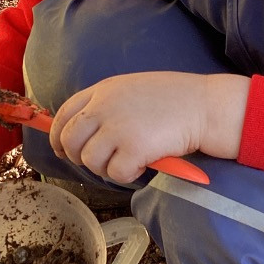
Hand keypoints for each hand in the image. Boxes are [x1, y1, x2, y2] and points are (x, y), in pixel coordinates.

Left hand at [50, 72, 250, 183]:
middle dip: (78, 157)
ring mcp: (118, 127)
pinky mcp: (133, 148)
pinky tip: (143, 164)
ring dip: (106, 168)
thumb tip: (87, 130)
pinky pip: (115, 173)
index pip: (64, 113)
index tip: (62, 149)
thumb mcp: (134, 89)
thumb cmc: (177, 99)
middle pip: (69, 140)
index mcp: (104, 89)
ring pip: (89, 161)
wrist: (205, 106)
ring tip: (128, 161)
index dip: (58, 136)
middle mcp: (105, 106)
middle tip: (99, 162)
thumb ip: (108, 104)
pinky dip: (127, 175)